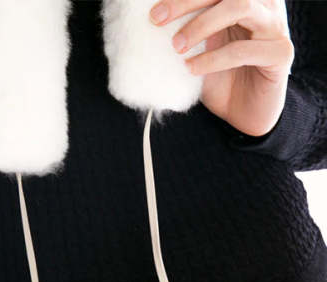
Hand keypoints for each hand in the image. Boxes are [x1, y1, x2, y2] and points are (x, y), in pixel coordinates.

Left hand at [150, 0, 294, 135]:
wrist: (245, 116)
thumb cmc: (221, 81)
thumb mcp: (198, 51)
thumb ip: (185, 31)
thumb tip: (154, 17)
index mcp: (242, 1)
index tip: (154, 12)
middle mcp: (263, 6)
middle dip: (187, 0)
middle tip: (157, 20)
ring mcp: (275, 27)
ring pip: (240, 6)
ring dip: (202, 24)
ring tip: (177, 47)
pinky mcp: (280, 54)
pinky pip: (243, 50)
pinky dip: (213, 59)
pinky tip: (192, 69)